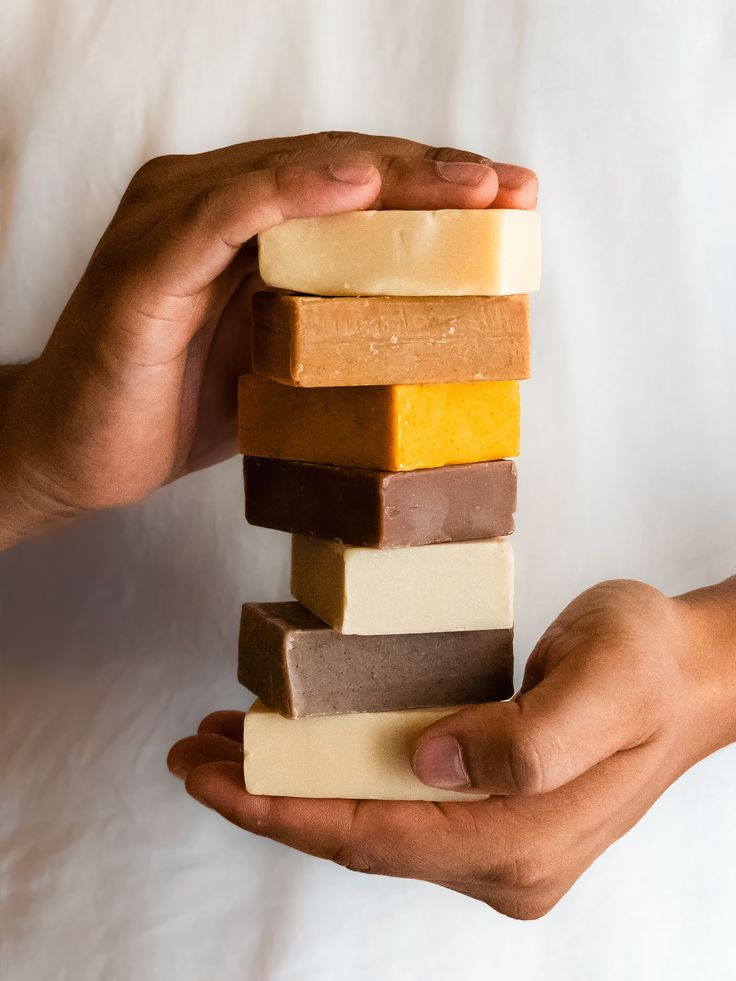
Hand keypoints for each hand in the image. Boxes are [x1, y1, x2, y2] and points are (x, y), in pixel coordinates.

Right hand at [0, 132, 536, 547]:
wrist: (75, 456)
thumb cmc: (171, 410)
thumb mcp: (277, 367)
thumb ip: (331, 330)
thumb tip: (431, 335)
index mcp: (243, 227)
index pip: (349, 191)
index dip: (430, 191)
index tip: (510, 204)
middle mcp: (208, 205)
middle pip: (336, 170)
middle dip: (430, 176)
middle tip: (509, 189)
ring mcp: (173, 223)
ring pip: (294, 176)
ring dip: (388, 176)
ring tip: (466, 188)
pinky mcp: (147, 261)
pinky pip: (228, 212)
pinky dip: (295, 193)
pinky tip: (360, 185)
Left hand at [168, 577, 735, 918]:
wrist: (691, 669)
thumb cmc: (650, 660)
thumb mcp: (605, 683)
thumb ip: (527, 741)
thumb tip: (431, 761)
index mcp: (526, 838)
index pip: (377, 834)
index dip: (284, 811)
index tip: (213, 778)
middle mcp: (506, 860)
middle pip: (361, 837)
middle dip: (270, 802)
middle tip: (194, 753)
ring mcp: (501, 846)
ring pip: (372, 822)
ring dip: (296, 789)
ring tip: (228, 744)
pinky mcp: (495, 816)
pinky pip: (397, 805)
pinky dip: (338, 778)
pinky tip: (303, 747)